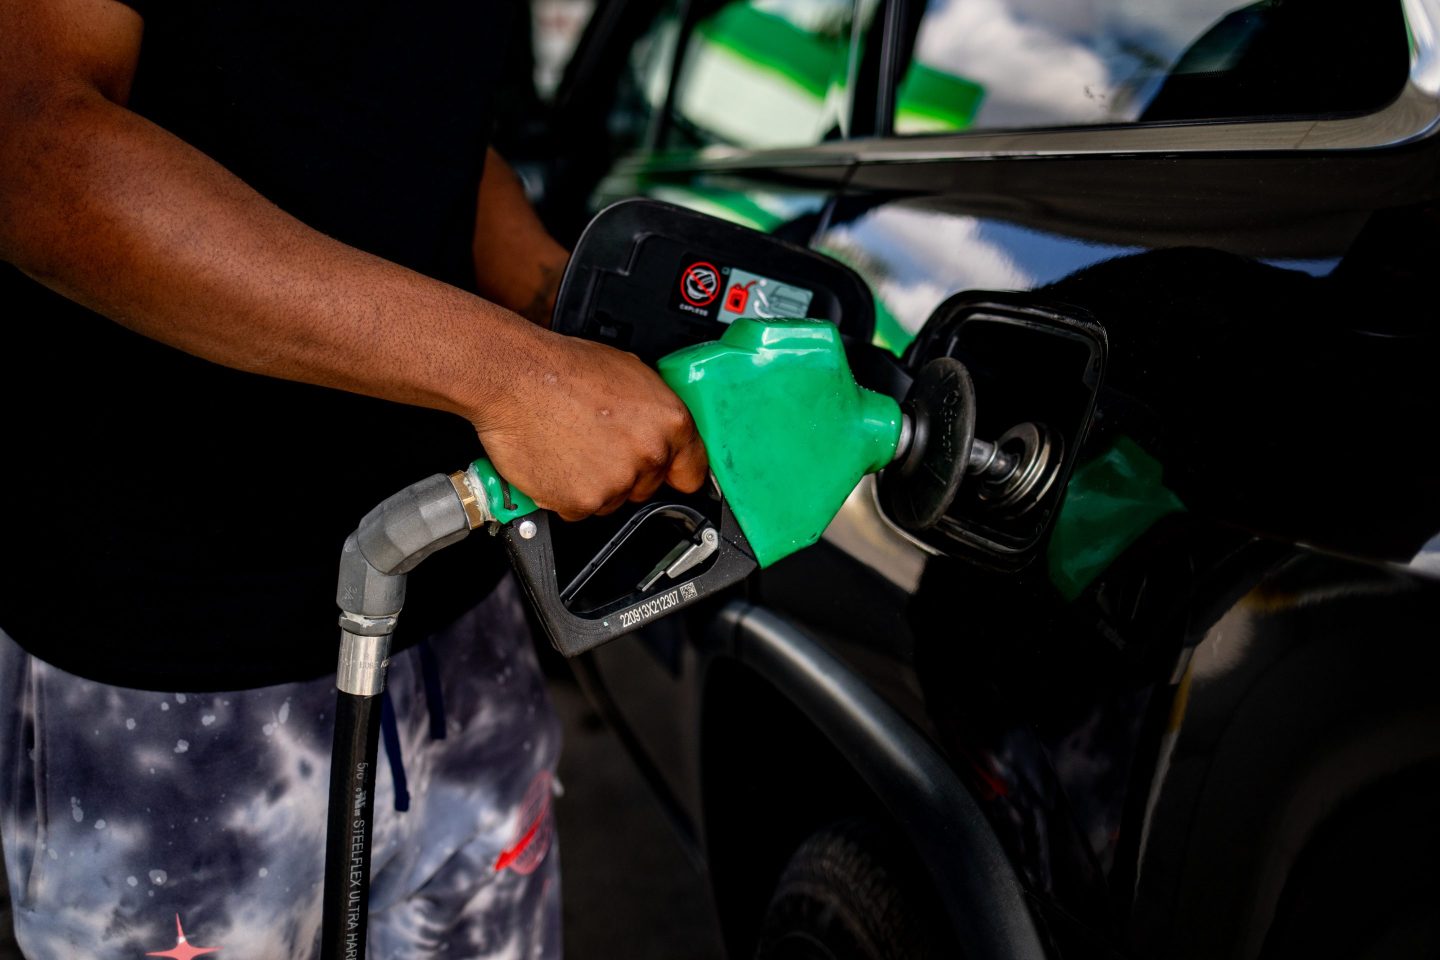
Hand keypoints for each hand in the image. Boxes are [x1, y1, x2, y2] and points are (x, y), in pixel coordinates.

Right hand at [471, 332, 708, 520]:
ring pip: (611, 500)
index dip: (676, 473)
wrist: (515, 377)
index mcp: (670, 421)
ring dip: (594, 483)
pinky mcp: (581, 502)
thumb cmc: (563, 369)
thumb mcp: (629, 372)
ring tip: (572, 445)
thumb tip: (661, 428)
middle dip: (625, 473)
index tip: (669, 477)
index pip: (693, 471)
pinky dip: (565, 493)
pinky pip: (578, 509)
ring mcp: (616, 482)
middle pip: (647, 488)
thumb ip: (654, 410)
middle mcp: (648, 454)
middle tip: (596, 443)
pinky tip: (557, 460)